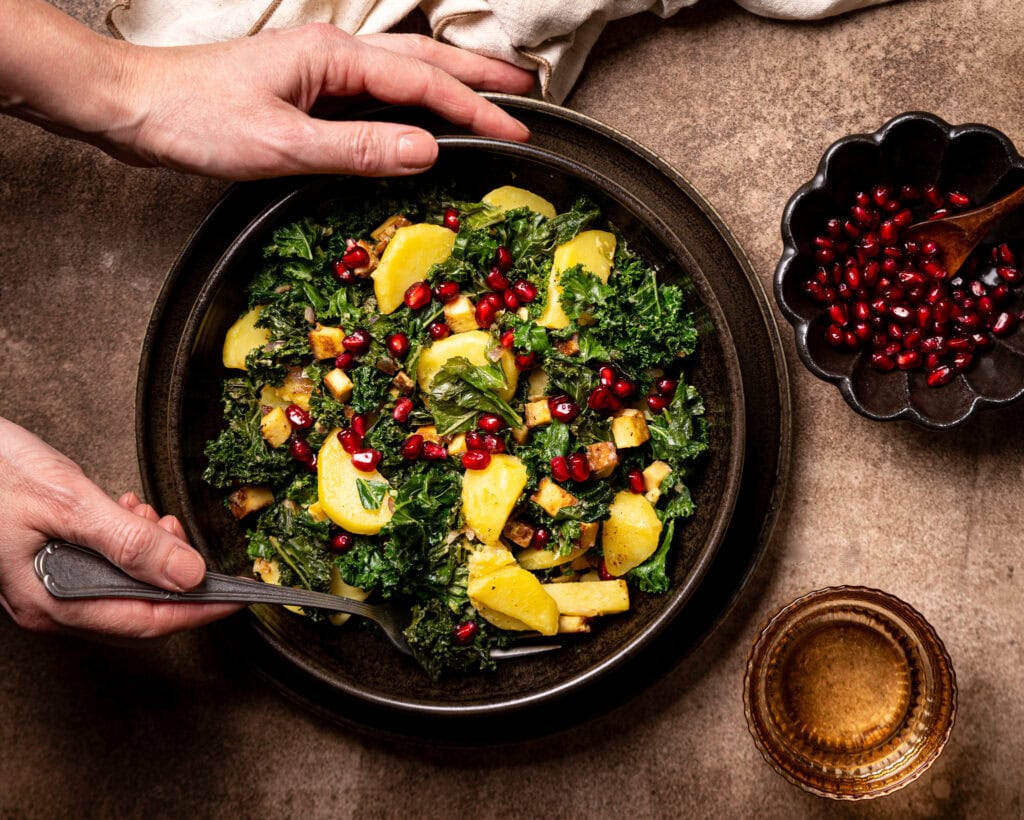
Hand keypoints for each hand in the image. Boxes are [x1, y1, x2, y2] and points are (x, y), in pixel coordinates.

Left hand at [0, 1, 532, 179]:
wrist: (135, 106)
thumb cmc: (197, 120)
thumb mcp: (283, 145)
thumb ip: (359, 149)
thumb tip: (427, 151)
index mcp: (334, 58)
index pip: (424, 82)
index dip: (477, 105)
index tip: (517, 127)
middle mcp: (333, 54)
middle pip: (425, 59)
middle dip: (480, 73)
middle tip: (528, 89)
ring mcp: (320, 68)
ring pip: (403, 70)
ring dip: (452, 79)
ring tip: (492, 91)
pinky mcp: (307, 88)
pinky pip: (377, 89)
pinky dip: (414, 99)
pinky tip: (424, 112)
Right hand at [0, 417, 240, 638]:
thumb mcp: (69, 503)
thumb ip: (129, 541)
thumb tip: (188, 574)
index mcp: (54, 602)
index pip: (148, 620)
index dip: (200, 610)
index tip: (241, 597)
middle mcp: (52, 605)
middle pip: (139, 608)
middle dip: (174, 575)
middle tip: (177, 530)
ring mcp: (48, 587)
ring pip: (124, 587)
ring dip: (150, 554)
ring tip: (148, 515)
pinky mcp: (48, 565)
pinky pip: (105, 568)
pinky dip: (127, 543)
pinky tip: (125, 513)